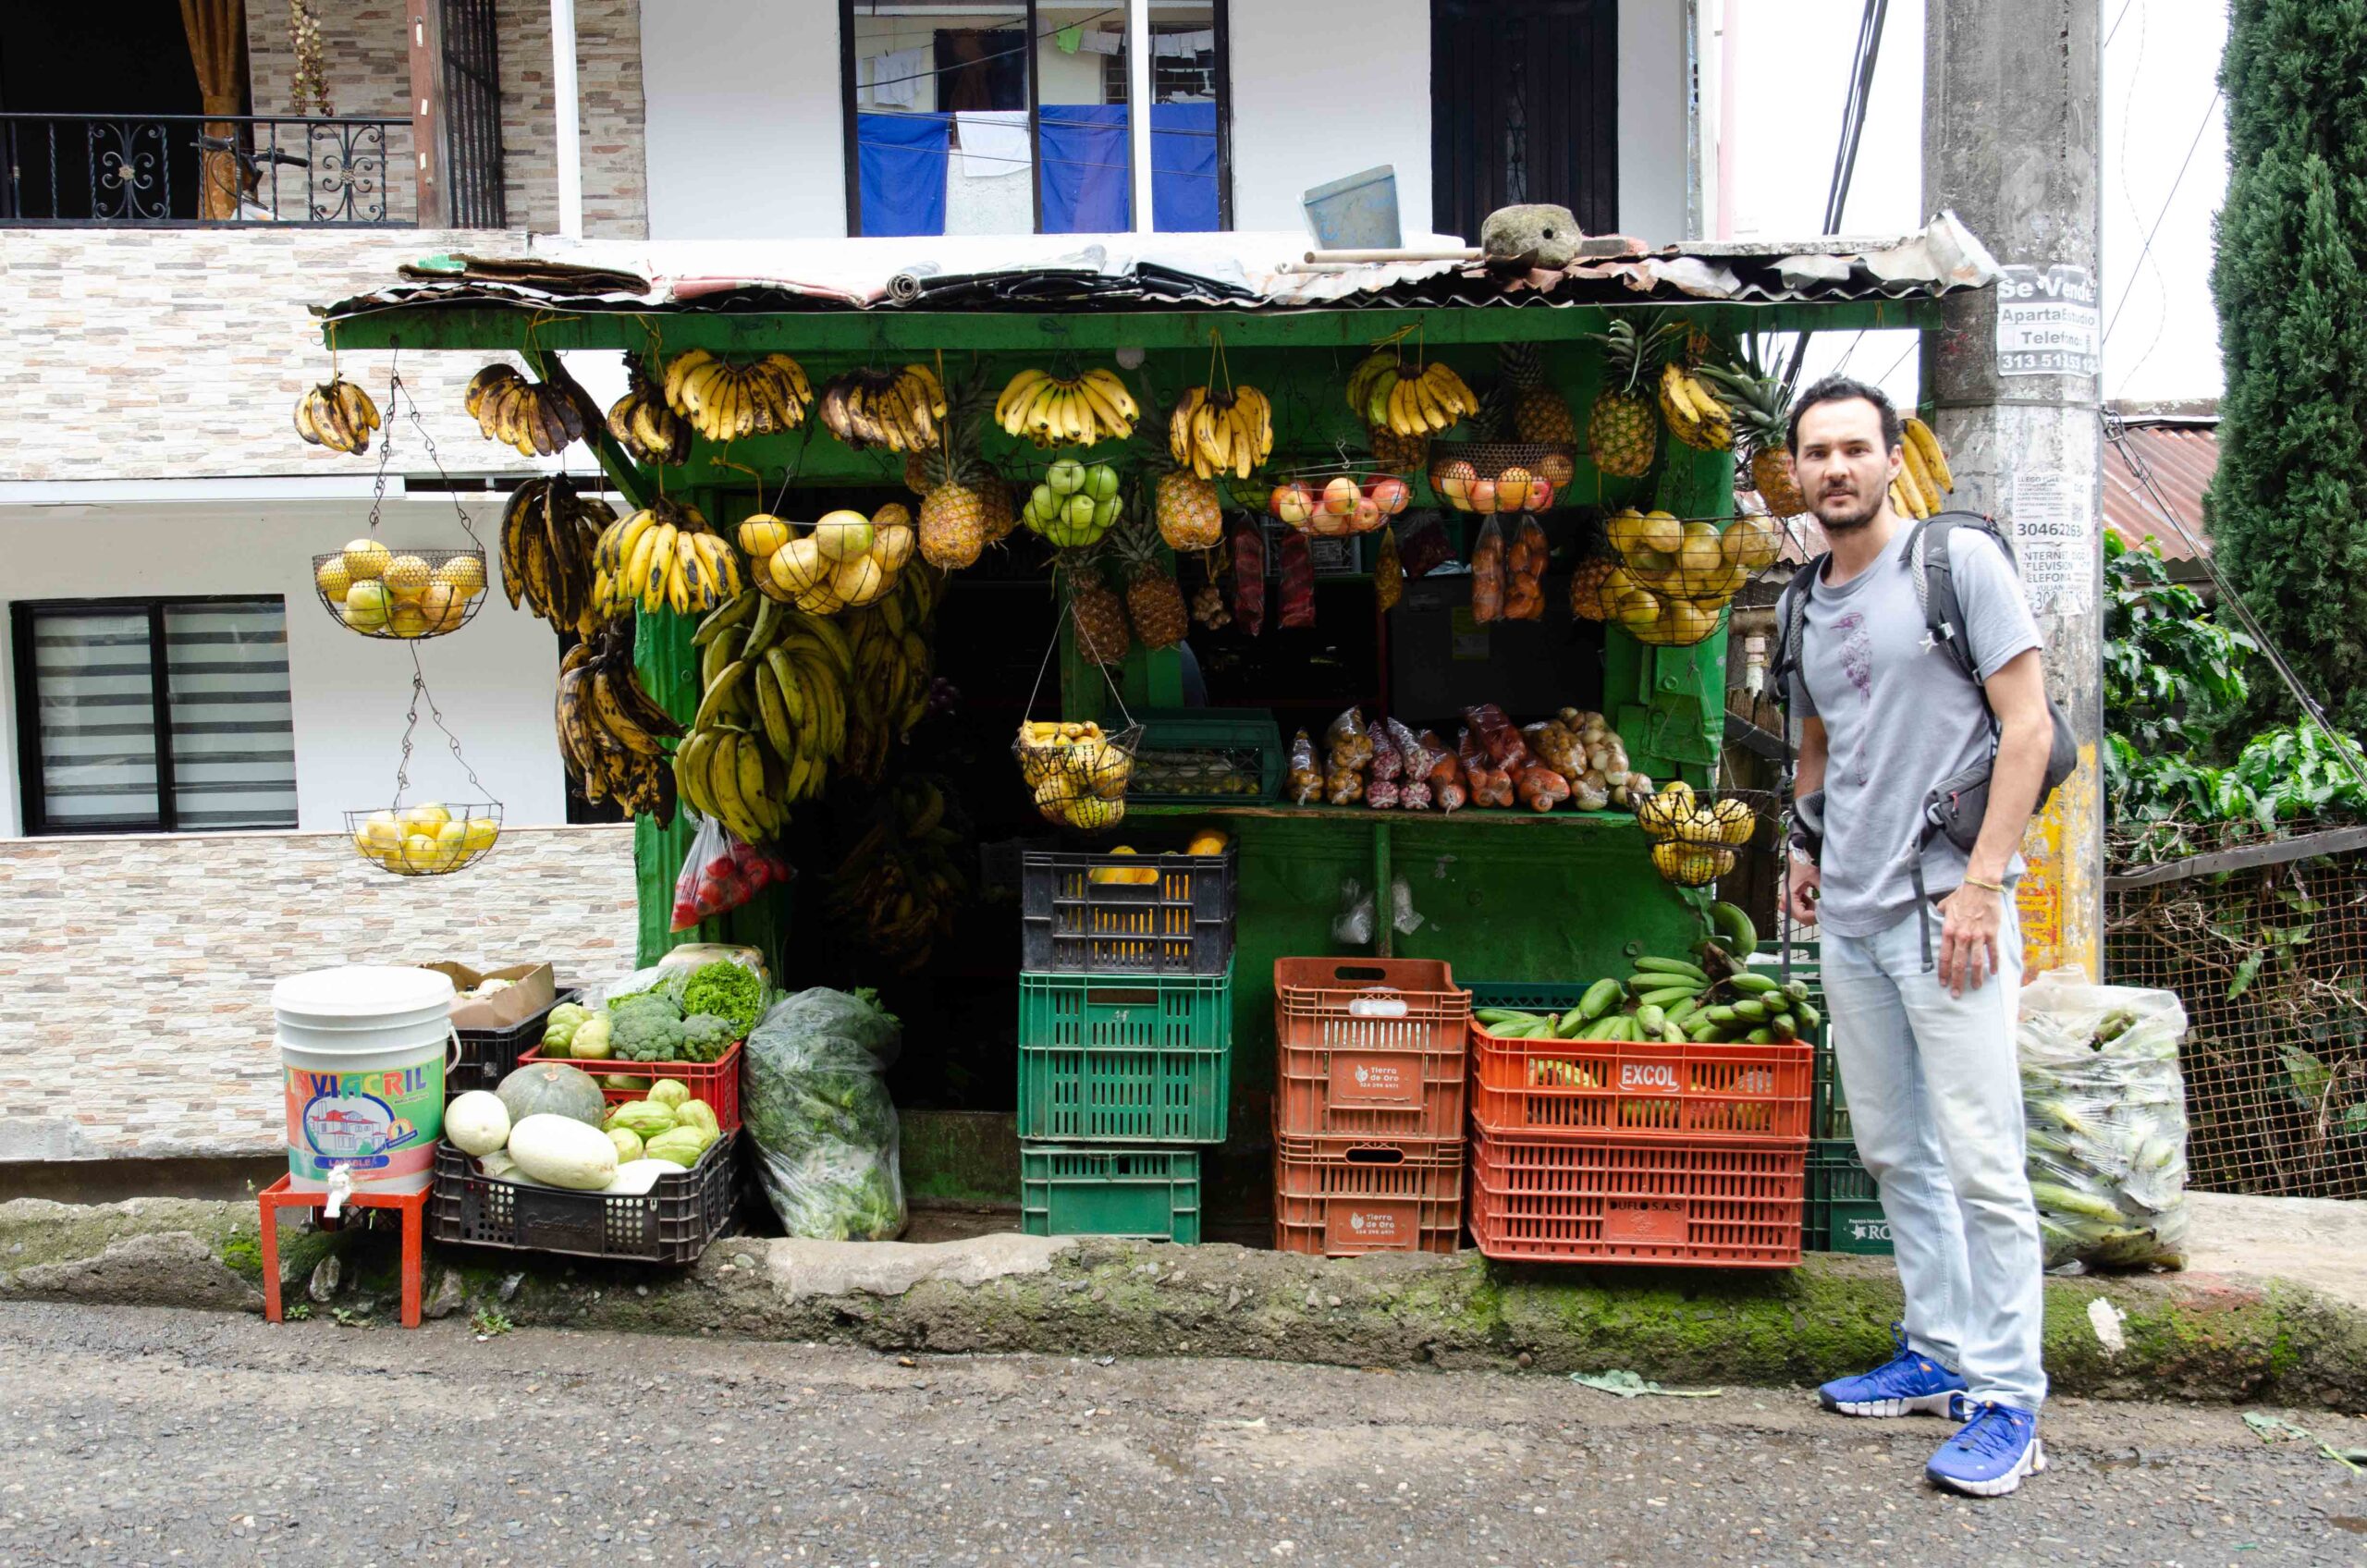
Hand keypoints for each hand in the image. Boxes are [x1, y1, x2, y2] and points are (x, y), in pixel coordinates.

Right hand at [1785, 852, 1821, 926]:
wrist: (1798, 855)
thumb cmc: (1804, 864)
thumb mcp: (1816, 876)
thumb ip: (1823, 890)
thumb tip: (1833, 903)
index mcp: (1789, 896)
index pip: (1801, 915)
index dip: (1814, 917)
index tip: (1825, 913)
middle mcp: (1785, 901)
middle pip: (1800, 918)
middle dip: (1813, 915)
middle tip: (1824, 909)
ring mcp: (1787, 900)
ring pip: (1800, 916)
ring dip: (1810, 912)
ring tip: (1817, 902)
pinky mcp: (1790, 899)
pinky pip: (1799, 910)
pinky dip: (1807, 908)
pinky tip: (1812, 900)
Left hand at [1936, 882, 2003, 996]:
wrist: (1981, 886)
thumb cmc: (1962, 895)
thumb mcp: (1945, 904)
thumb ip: (1941, 913)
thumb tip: (1937, 914)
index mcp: (1949, 931)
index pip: (1945, 957)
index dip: (1944, 972)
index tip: (1943, 984)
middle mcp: (1962, 936)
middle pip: (1959, 964)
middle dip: (1957, 981)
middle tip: (1957, 995)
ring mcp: (1978, 936)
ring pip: (1977, 962)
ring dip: (1976, 977)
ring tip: (1976, 988)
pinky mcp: (1992, 933)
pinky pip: (1993, 953)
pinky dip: (1994, 964)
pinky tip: (1993, 973)